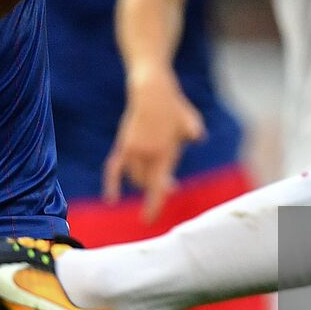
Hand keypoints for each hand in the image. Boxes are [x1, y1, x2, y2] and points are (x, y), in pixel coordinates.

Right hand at [102, 68, 205, 221]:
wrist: (151, 90)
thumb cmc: (174, 106)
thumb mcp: (191, 120)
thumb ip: (195, 133)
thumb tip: (198, 139)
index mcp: (164, 152)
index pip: (157, 186)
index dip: (153, 204)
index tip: (148, 219)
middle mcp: (146, 154)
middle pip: (146, 183)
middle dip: (157, 188)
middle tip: (170, 185)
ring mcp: (132, 149)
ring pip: (135, 177)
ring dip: (143, 181)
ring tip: (157, 177)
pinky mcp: (123, 144)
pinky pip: (113, 168)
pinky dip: (112, 184)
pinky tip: (111, 199)